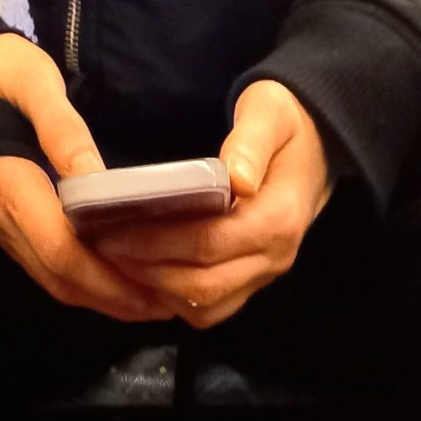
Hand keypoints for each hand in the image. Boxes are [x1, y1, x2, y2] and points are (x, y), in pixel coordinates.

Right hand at [0, 34, 172, 321]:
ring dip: (106, 300)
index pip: (59, 247)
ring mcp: (9, 232)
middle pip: (62, 278)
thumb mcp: (31, 81)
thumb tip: (95, 177)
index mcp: (10, 184)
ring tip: (156, 302)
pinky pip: (54, 275)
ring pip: (58, 284)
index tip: (149, 282)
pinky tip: (126, 287)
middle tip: (167, 302)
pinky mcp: (16, 235)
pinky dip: (92, 289)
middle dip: (114, 297)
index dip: (104, 273)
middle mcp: (7, 220)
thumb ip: (62, 128)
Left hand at [94, 80, 332, 327]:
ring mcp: (263, 276)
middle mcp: (273, 258)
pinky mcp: (251, 283)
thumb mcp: (271, 112)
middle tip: (105, 250)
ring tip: (119, 264)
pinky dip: (174, 300)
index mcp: (277, 219)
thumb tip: (236, 178)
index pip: (210, 244)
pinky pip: (210, 309)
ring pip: (205, 308)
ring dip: (158, 293)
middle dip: (148, 273)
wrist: (316, 150)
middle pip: (203, 286)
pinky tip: (144, 274)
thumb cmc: (286, 125)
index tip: (113, 233)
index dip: (158, 244)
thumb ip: (251, 140)